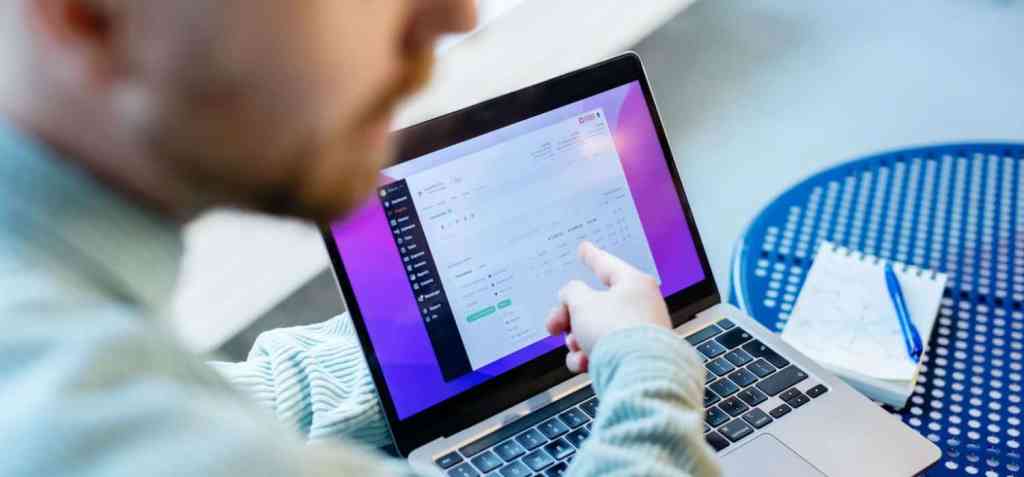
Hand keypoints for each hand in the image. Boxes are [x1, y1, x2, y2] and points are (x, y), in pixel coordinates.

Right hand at [545, 241, 671, 372]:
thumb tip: (571, 296)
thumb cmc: (618, 332)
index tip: (583, 248)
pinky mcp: (634, 357)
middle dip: (570, 316)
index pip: (607, 264)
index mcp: (633, 284)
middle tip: (554, 324)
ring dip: (578, 339)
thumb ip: (571, 293)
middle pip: (595, 304)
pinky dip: (589, 357)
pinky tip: (584, 363)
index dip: (590, 256)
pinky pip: (604, 351)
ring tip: (574, 347)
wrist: (639, 374)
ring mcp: (638, 333)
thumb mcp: (583, 303)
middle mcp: (640, 306)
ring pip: (596, 330)